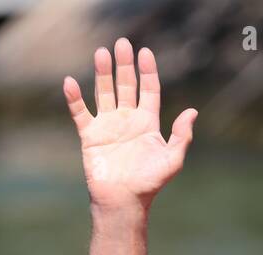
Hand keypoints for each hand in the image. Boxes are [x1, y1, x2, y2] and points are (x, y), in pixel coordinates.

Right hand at [63, 38, 196, 211]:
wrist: (124, 201)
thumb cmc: (149, 183)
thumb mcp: (173, 160)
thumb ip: (182, 135)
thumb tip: (192, 111)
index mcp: (148, 123)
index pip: (149, 90)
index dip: (147, 72)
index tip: (145, 53)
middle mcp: (128, 120)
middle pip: (126, 86)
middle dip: (124, 65)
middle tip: (121, 43)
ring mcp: (108, 126)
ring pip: (104, 93)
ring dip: (102, 73)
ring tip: (101, 53)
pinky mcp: (90, 136)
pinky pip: (80, 113)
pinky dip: (74, 98)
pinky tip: (70, 82)